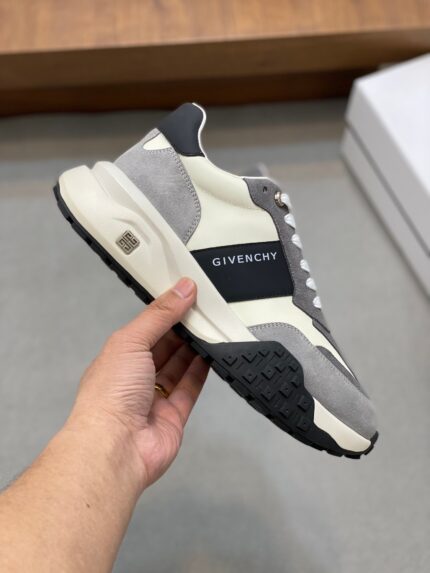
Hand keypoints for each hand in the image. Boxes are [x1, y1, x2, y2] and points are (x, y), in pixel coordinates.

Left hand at [67, 277, 208, 491]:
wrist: (116, 446)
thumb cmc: (110, 394)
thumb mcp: (131, 341)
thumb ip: (160, 315)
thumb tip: (182, 289)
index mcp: (118, 358)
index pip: (145, 329)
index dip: (165, 312)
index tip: (186, 295)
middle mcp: (134, 378)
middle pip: (164, 348)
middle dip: (182, 330)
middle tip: (204, 309)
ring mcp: (154, 399)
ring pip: (178, 368)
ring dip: (194, 348)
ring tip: (212, 326)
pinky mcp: (173, 416)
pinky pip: (190, 389)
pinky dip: (201, 371)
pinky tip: (212, 354)